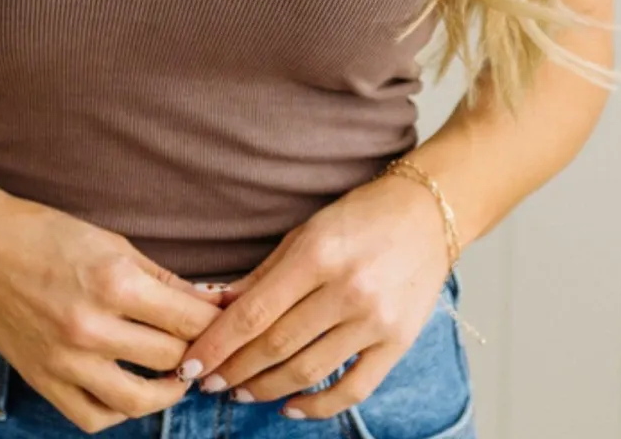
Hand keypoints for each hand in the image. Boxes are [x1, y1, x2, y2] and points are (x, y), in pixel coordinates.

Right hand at [0, 185, 227, 432]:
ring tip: (177, 378)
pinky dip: (120, 411)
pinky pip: (94, 417)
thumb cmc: (48, 234)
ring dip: (167, 393)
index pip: (189, 319)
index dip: (217, 324)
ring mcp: (66, 359)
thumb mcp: (113, 243)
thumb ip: (163, 279)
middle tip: (206, 347)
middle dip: (196, 353)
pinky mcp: (44, 380)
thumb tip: (210, 301)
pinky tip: (131, 393)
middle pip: (170, 358)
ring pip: (138, 399)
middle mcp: (92, 326)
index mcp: (114, 281)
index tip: (230, 324)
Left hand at [170, 172, 451, 420]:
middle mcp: (347, 290)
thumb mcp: (306, 231)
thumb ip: (264, 274)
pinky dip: (318, 405)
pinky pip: (353, 389)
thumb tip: (218, 307)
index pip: (255, 312)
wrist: (428, 214)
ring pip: (308, 370)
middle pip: (276, 344)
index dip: (218, 344)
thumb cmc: (360, 216)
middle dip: (235, 369)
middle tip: (208, 382)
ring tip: (241, 392)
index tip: (192, 365)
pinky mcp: (398, 343)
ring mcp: (376, 321)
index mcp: (318, 254)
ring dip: (267, 388)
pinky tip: (290, 406)